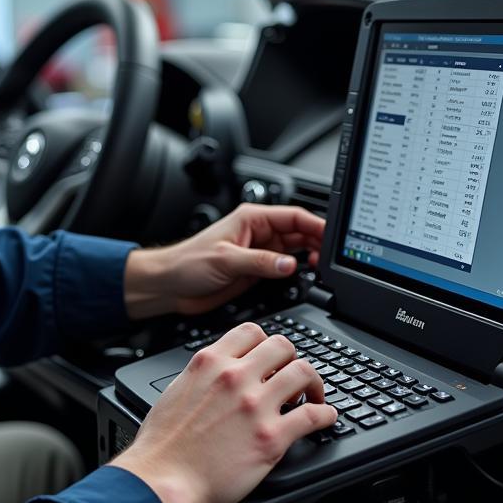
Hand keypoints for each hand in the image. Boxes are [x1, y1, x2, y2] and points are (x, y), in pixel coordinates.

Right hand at [109, 322, 335, 502]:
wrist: (163, 483)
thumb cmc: (162, 447)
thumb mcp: (176, 392)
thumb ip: (201, 378)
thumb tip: (213, 378)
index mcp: (209, 363)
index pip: (251, 332)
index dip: (265, 343)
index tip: (269, 357)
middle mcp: (234, 377)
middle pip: (282, 347)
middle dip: (291, 360)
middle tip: (292, 376)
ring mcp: (255, 406)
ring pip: (303, 373)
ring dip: (313, 384)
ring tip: (313, 396)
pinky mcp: (271, 438)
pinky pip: (314, 416)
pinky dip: (325, 414)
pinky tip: (325, 418)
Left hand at [123, 204, 324, 319]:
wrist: (169, 285)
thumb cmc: (187, 262)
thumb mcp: (226, 260)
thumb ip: (260, 262)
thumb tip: (289, 264)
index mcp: (251, 218)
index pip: (293, 216)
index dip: (315, 225)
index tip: (332, 238)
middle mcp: (258, 232)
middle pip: (299, 232)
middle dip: (318, 242)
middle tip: (332, 258)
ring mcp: (259, 251)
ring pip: (295, 250)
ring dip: (310, 257)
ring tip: (324, 269)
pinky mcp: (257, 270)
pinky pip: (285, 268)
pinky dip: (299, 272)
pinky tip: (307, 278)